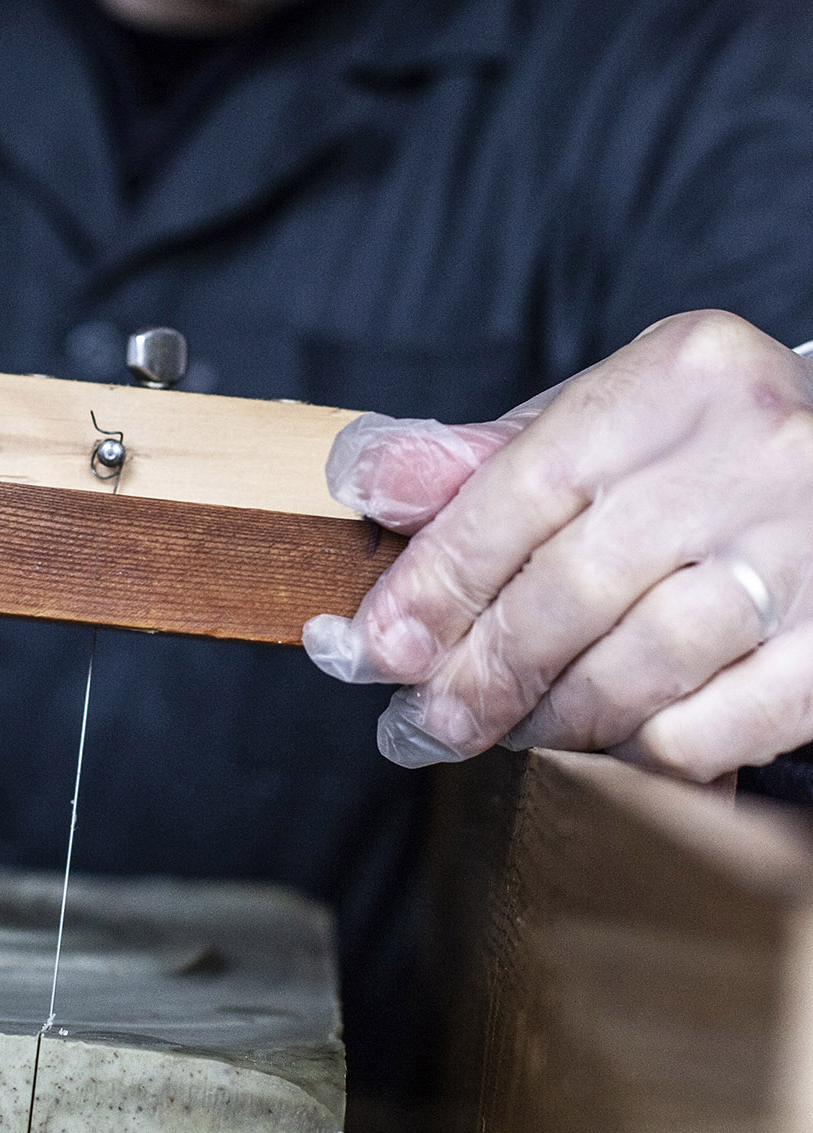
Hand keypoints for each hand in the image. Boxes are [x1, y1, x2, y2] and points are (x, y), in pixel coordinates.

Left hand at [304, 313, 812, 782]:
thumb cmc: (710, 456)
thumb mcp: (606, 422)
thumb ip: (485, 461)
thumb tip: (365, 480)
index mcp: (679, 378)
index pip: (516, 493)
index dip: (433, 585)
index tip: (373, 649)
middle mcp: (753, 452)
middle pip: (569, 593)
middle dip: (479, 675)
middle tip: (426, 724)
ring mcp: (811, 549)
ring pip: (636, 671)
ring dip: (554, 721)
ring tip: (516, 732)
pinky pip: (706, 732)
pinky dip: (639, 754)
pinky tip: (612, 745)